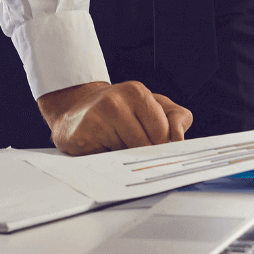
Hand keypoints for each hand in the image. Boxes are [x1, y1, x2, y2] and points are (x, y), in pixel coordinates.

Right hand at [37, 80, 193, 155]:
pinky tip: (102, 148)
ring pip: (129, 154)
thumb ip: (175, 117)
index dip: (163, 148)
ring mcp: (99, 115)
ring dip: (126, 158)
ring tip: (115, 145)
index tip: (161, 155)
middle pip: (148, 145)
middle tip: (133, 150)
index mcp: (137, 92)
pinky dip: (109, 161)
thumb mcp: (151, 107)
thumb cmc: (116, 112)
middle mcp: (117, 99)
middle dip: (145, 155)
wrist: (74, 113)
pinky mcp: (84, 132)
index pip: (164, 133)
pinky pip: (108, 160)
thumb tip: (179, 138)